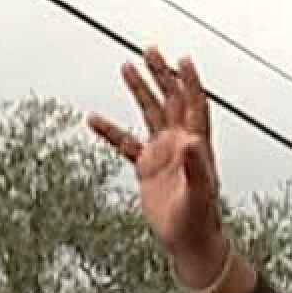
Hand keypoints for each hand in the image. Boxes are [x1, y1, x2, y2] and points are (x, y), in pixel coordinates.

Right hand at [87, 49, 235, 292]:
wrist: (189, 242)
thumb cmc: (199, 220)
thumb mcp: (198, 193)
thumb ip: (195, 166)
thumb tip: (191, 140)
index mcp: (196, 144)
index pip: (194, 104)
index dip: (190, 82)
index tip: (182, 59)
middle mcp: (181, 142)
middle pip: (171, 100)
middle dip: (162, 75)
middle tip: (150, 50)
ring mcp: (163, 153)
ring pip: (150, 113)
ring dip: (140, 90)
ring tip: (126, 66)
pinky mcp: (147, 167)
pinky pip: (125, 143)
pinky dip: (110, 131)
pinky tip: (93, 117)